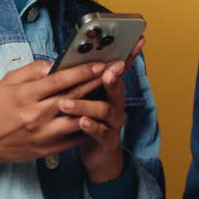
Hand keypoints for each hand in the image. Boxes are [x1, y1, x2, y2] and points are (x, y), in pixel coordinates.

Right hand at [0, 59, 108, 176]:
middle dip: (97, 83)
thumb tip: (56, 64)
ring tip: (112, 95)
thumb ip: (33, 70)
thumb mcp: (7, 82)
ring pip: (78, 119)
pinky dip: (87, 127)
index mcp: (25, 95)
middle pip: (74, 97)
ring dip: (97, 106)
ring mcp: (43, 135)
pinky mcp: (47, 149)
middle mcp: (36, 115)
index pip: (59, 80)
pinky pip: (74, 138)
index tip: (100, 64)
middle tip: (116, 72)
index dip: (82, 71)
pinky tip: (98, 117)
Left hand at [64, 37, 145, 182]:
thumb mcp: (89, 98)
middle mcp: (115, 104)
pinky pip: (101, 132)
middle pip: (116, 88)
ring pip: (104, 110)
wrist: (99, 155)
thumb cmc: (91, 122)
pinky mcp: (108, 140)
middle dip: (112, 79)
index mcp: (109, 91)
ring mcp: (113, 122)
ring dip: (85, 105)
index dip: (127, 56)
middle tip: (106, 71)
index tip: (133, 43)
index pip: (119, 70)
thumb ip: (83, 81)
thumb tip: (67, 61)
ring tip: (66, 103)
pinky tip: (81, 122)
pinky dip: (91, 127)